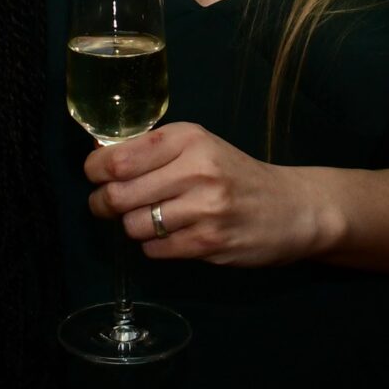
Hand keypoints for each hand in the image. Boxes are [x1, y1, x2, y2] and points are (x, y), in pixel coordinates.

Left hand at [84, 122, 338, 266]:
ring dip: (134, 227)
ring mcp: (204, 209)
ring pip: (134, 225)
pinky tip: (174, 236)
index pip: (118, 157)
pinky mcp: (208, 243)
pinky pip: (154, 250)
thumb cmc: (237, 175)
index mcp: (189, 138)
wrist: (293, 208)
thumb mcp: (200, 147)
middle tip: (109, 205)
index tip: (96, 175)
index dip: (95, 170)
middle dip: (105, 203)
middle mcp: (197, 169)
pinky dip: (156, 246)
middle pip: (118, 194)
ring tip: (152, 220)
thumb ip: (154, 152)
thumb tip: (98, 160)